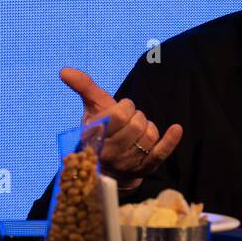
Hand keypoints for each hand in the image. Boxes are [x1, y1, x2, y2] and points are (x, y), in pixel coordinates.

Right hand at [58, 67, 182, 183]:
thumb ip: (84, 87)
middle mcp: (110, 153)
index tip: (122, 108)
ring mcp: (127, 164)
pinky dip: (170, 140)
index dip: (125, 107)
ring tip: (136, 133)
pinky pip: (160, 153)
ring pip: (149, 136)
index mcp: (95, 137)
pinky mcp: (144, 169)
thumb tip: (64, 70)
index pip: (119, 115)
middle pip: (137, 125)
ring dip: (147, 128)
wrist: (106, 165)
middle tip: (128, 122)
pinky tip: (176, 129)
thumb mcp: (92, 109)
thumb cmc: (100, 129)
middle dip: (136, 116)